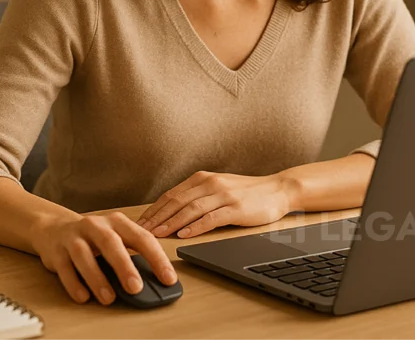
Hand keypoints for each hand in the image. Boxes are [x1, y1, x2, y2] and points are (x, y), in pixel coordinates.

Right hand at [29, 211, 177, 304]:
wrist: (54, 228)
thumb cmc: (93, 238)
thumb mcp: (114, 239)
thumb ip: (131, 255)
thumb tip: (153, 281)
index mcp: (117, 222)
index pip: (141, 237)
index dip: (156, 258)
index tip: (168, 279)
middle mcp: (95, 225)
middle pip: (110, 242)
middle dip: (124, 266)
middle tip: (136, 288)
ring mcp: (74, 237)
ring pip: (84, 255)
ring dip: (97, 278)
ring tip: (109, 298)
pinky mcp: (56, 251)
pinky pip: (64, 268)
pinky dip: (74, 283)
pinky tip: (84, 296)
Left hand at [136, 171, 293, 238]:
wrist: (277, 190)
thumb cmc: (246, 193)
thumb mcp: (218, 188)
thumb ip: (197, 197)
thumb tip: (170, 213)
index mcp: (202, 179)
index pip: (171, 195)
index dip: (153, 210)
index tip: (138, 224)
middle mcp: (210, 183)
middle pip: (176, 202)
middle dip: (156, 218)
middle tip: (139, 232)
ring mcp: (223, 195)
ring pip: (190, 209)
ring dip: (171, 223)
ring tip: (156, 235)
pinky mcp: (236, 208)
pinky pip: (211, 217)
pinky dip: (196, 226)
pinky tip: (184, 234)